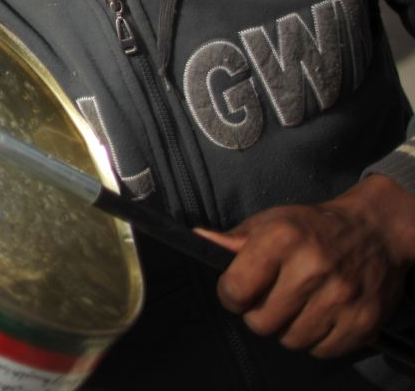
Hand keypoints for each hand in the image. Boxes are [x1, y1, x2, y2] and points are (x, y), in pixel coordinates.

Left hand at [197, 174, 414, 356]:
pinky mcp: (363, 321)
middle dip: (259, 314)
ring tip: (298, 305)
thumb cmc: (313, 227)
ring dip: (288, 328)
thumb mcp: (271, 222)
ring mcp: (341, 297)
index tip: (240, 290)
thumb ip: (234, 239)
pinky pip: (322, 350)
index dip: (231, 295)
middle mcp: (312, 268)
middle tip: (272, 298)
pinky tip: (321, 315)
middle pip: (261, 322)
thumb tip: (197, 238)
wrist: (375, 232)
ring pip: (291, 340)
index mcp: (282, 239)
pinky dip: (317, 339)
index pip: (235, 290)